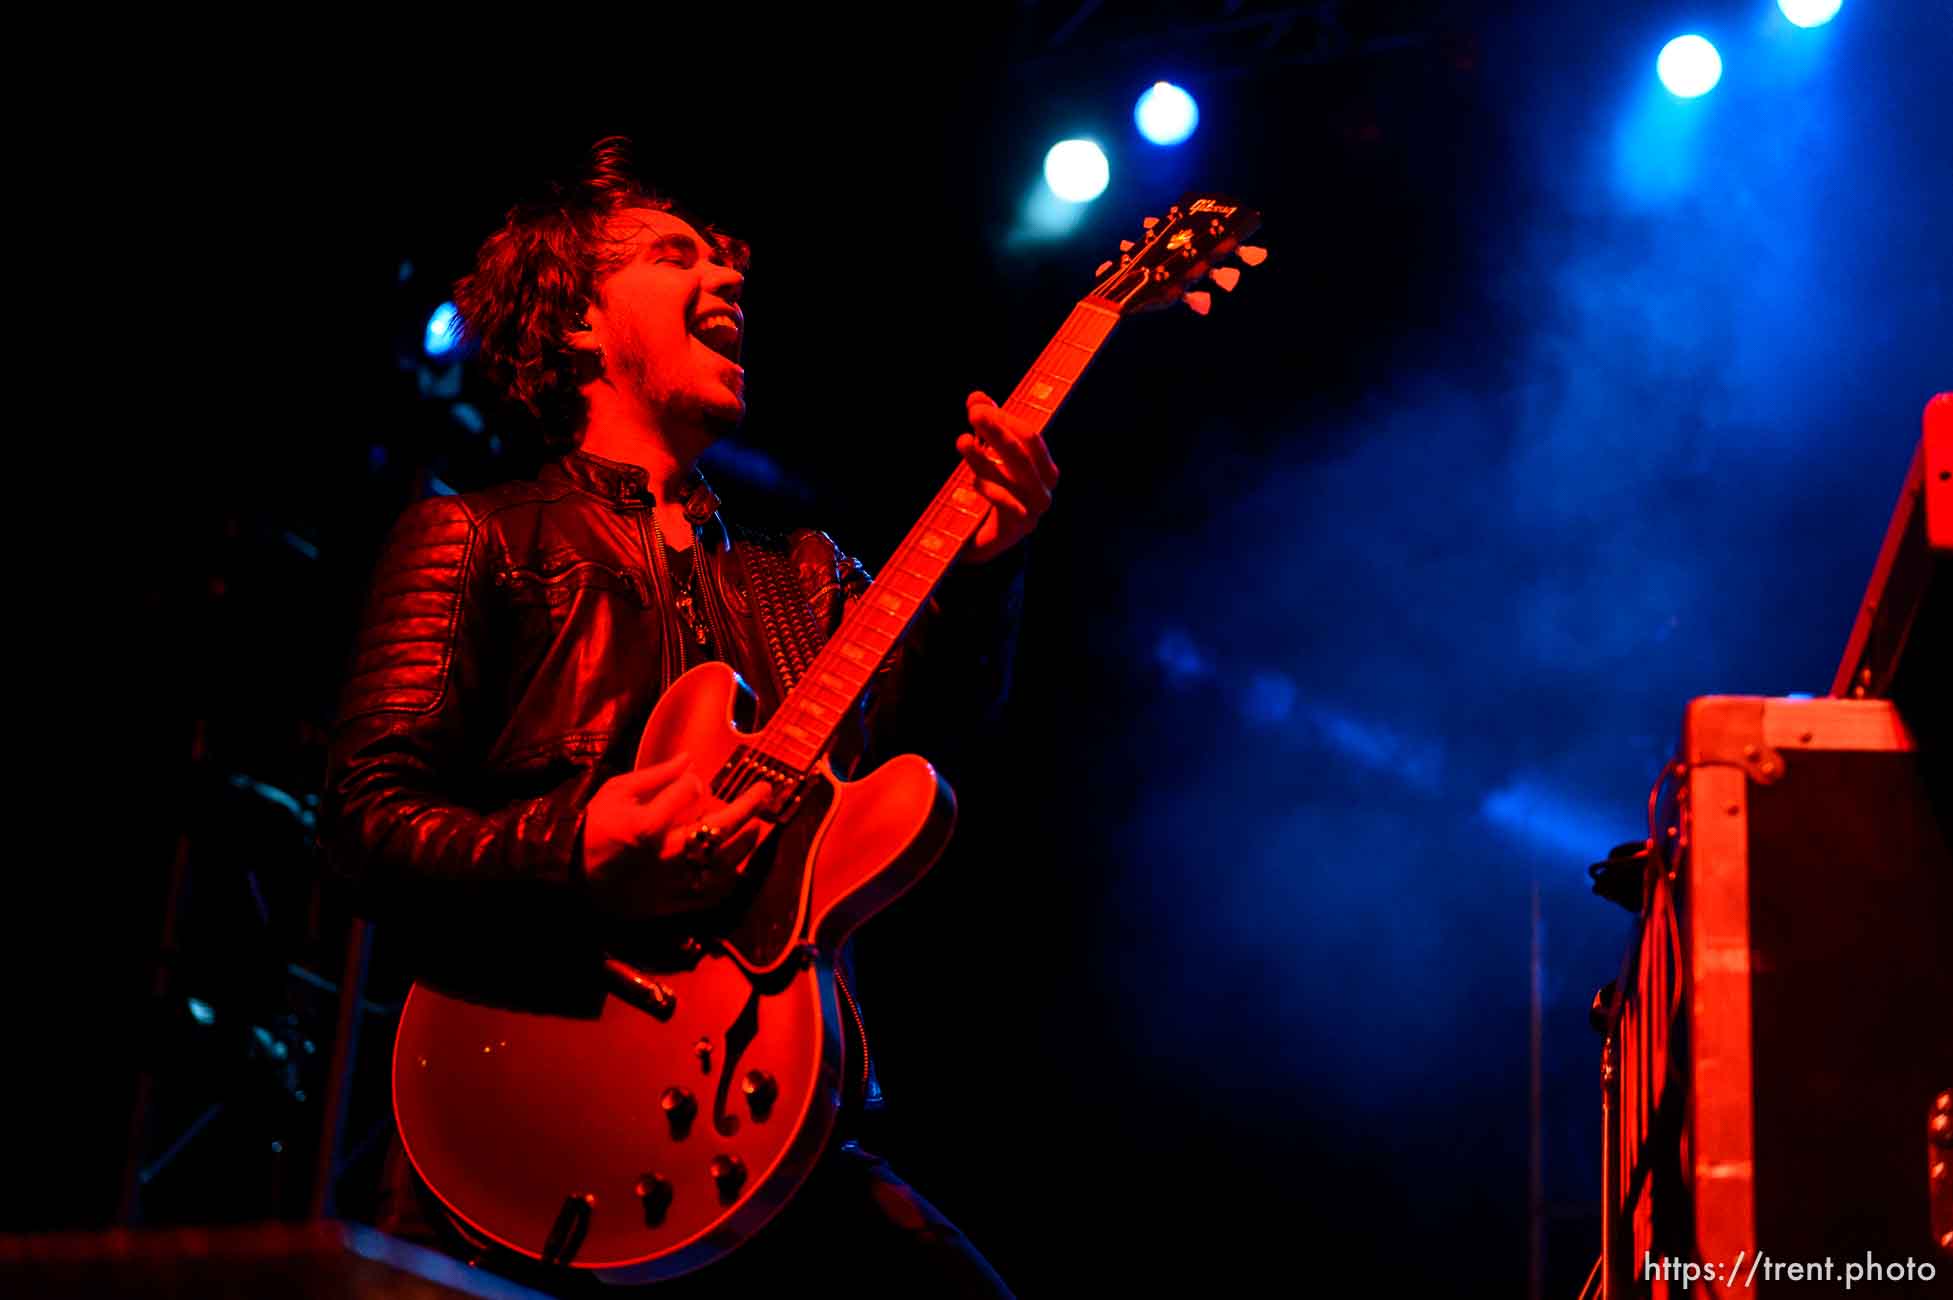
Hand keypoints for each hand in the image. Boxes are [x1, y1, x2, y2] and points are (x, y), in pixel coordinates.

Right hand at [580, 752, 772, 918]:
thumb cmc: (594, 827)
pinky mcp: (672, 903)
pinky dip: (729, 879)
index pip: (689, 793)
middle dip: (748, 805)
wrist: (570, 874)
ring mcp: (672, 882)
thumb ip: (657, 775)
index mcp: (648, 825)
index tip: (693, 780)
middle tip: (765, 790)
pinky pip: (712, 894)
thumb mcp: (618, 791)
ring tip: (757, 825)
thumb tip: (689, 759)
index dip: (695, 782)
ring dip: (746, 842)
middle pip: (720, 828)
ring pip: (724, 863)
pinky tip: (738, 865)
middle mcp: (666, 855)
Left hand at [956, 390, 1058, 564]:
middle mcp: (1044, 488)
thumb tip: (977, 397)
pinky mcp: (1018, 528)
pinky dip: (990, 488)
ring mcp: (1034, 510)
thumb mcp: (988, 457)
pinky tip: (972, 481)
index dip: (1005, 418)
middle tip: (974, 414)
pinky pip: (1006, 503)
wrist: (984, 542)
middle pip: (1024, 452)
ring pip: (1013, 475)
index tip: (977, 405)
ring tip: (962, 441)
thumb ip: (986, 428)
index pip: (1030, 436)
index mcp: (1043, 468)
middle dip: (998, 430)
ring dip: (986, 456)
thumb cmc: (991, 495)